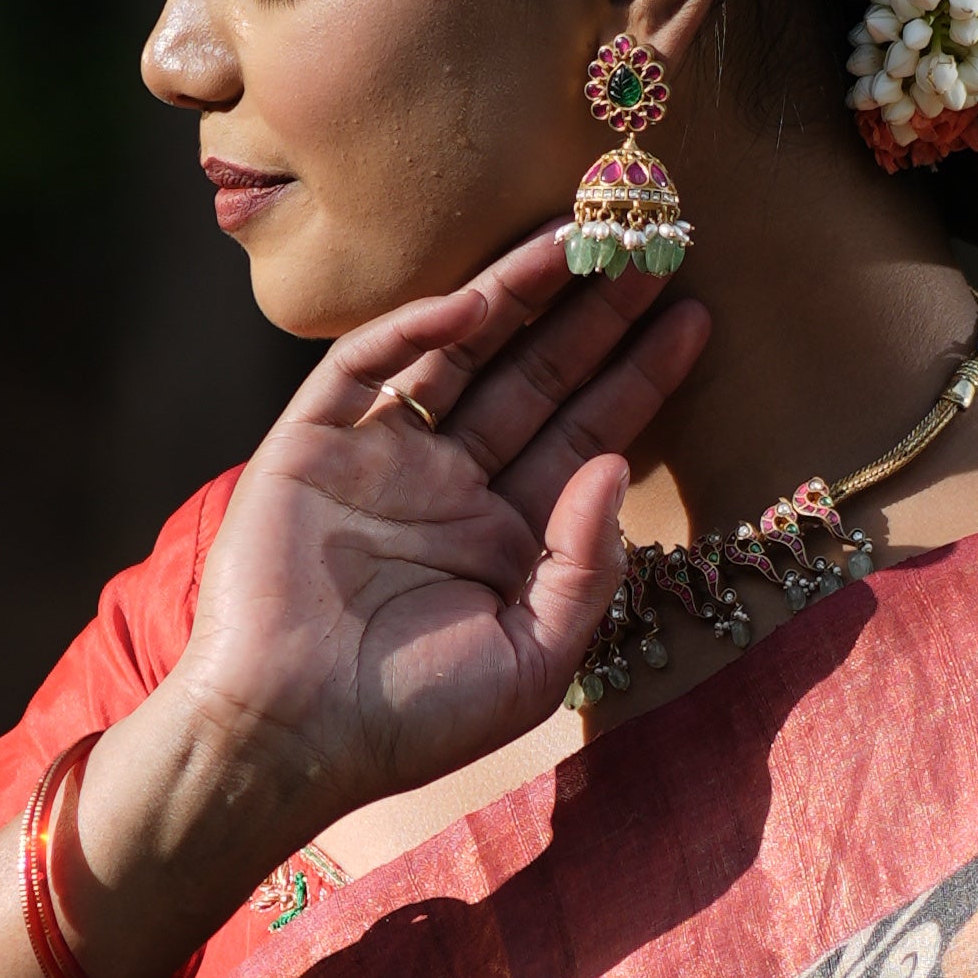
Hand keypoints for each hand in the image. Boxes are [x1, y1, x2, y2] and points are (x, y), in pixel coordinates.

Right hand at [110, 228, 707, 864]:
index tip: (693, 319)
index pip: (585, 435)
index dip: (638, 377)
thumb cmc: (410, 721)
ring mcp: (380, 461)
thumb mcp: (531, 662)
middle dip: (589, 316)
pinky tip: (470, 306)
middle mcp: (449, 486)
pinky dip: (411, 334)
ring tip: (573, 239)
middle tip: (647, 247)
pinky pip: (365, 369)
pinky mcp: (312, 446)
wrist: (284, 738)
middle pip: (534, 379)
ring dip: (511, 296)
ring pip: (458, 355)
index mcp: (506, 538)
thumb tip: (611, 467)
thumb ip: (584, 570)